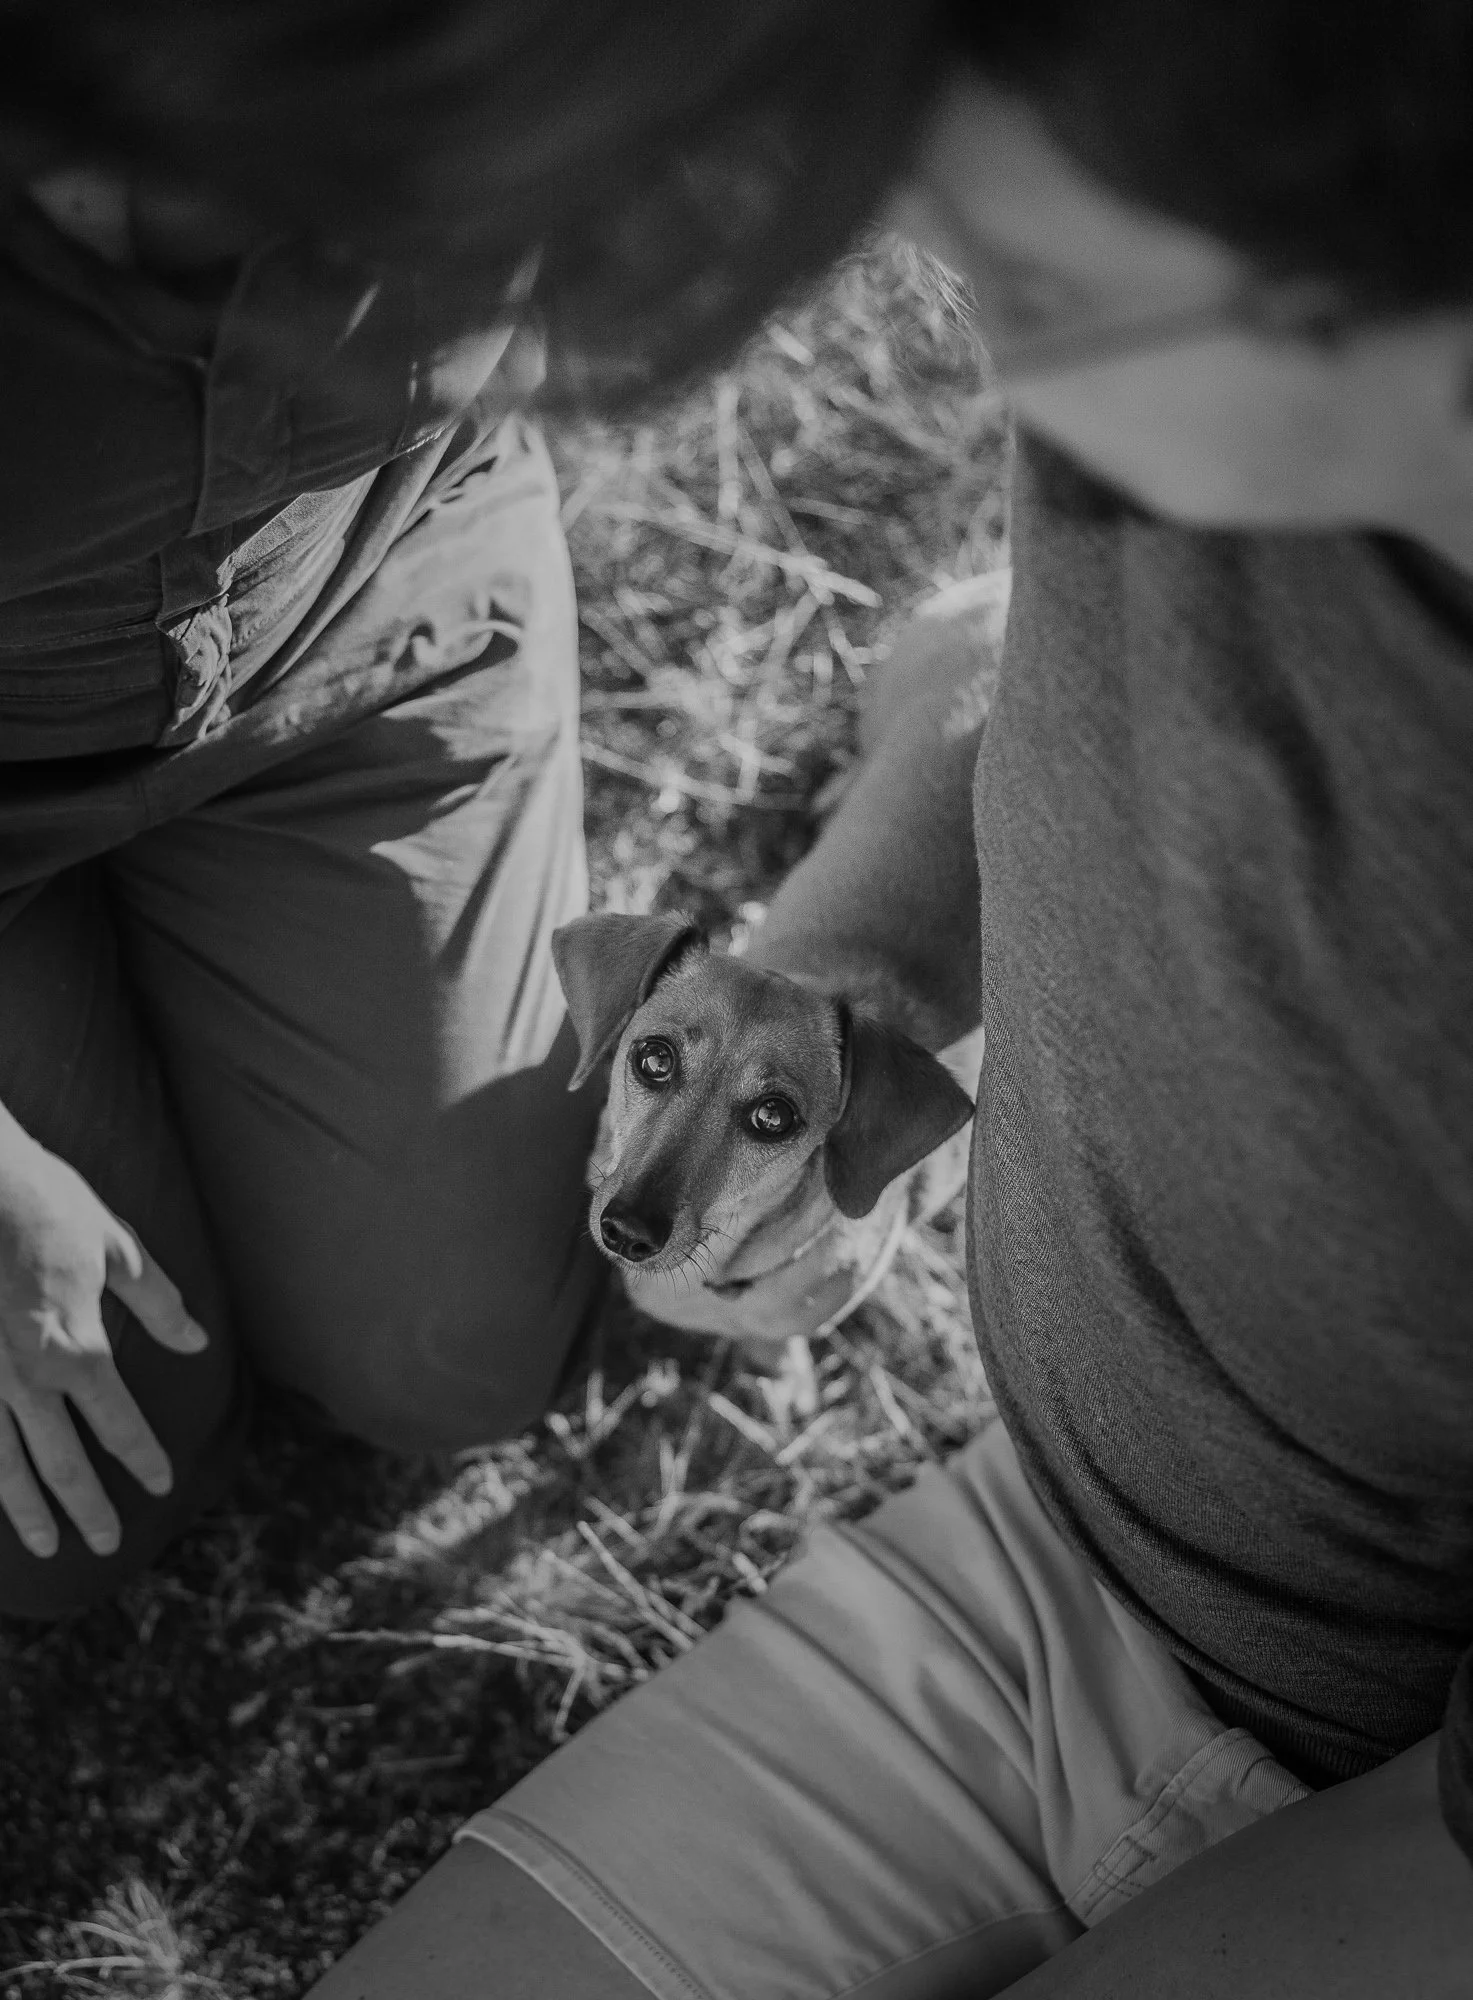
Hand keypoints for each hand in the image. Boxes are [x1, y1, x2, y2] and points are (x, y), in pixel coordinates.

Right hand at [0, 1124, 207, 1558]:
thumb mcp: (117, 1247)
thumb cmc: (47, 1205)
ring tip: (47, 1545)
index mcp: (76, 1347)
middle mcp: (25, 1376)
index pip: (118, 1422)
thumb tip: (196, 1340)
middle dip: (86, 1508)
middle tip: (105, 1543)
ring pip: (3, 1464)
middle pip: (60, 1461)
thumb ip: (157, 1302)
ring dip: (27, 1509)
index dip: (141, 1458)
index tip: (160, 1485)